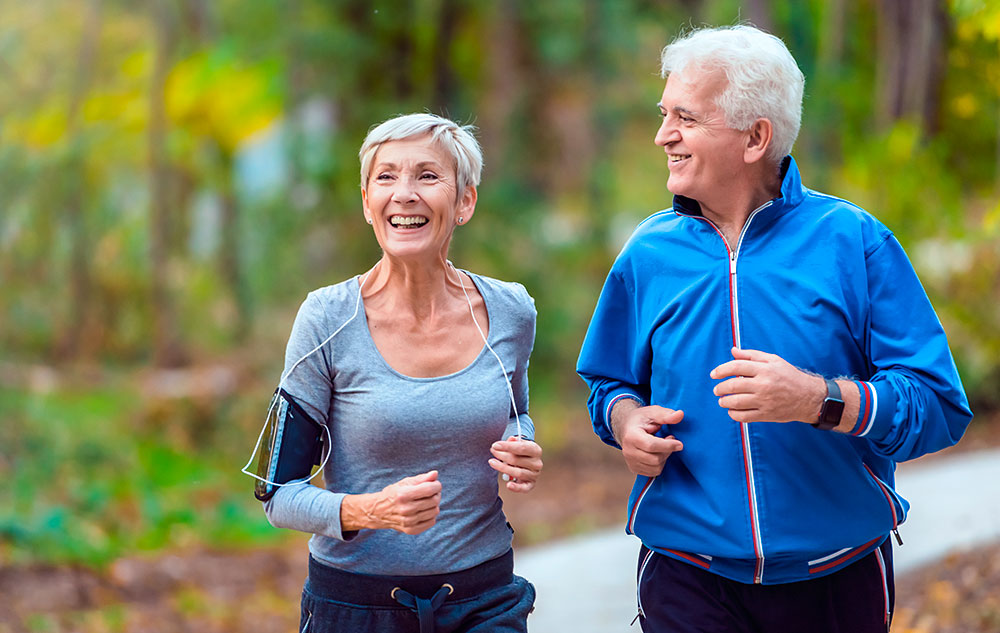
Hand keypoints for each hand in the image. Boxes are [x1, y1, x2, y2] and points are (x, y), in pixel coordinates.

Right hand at [342, 470, 441, 534]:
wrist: (378, 512)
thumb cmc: (394, 494)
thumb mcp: (404, 483)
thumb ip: (421, 478)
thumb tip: (435, 474)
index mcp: (403, 495)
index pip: (430, 489)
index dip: (437, 485)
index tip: (435, 484)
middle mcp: (405, 509)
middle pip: (434, 500)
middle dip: (436, 494)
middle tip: (431, 492)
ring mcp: (408, 522)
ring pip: (435, 511)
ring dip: (434, 505)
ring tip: (427, 501)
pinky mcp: (411, 530)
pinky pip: (431, 522)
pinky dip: (431, 515)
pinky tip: (424, 510)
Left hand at [490, 437, 542, 492]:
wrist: (526, 462)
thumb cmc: (520, 452)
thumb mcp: (518, 444)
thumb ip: (513, 442)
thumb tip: (511, 439)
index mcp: (536, 450)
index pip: (522, 448)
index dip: (507, 446)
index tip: (495, 445)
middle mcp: (537, 463)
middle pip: (517, 460)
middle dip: (502, 455)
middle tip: (492, 451)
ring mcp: (534, 475)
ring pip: (517, 472)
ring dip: (503, 467)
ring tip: (492, 462)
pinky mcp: (530, 484)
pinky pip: (524, 488)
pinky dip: (516, 487)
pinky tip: (508, 485)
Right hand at [612, 401, 683, 476]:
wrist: (626, 427)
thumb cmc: (641, 419)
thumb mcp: (652, 412)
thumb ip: (666, 415)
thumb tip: (680, 414)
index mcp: (631, 436)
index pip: (651, 446)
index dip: (668, 446)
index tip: (680, 444)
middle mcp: (628, 451)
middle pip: (655, 459)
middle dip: (667, 451)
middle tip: (670, 439)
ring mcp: (630, 461)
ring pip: (656, 468)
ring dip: (664, 458)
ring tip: (663, 446)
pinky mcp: (634, 468)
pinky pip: (653, 472)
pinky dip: (660, 464)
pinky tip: (658, 453)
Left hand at [710, 347, 824, 422]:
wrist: (808, 397)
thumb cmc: (789, 376)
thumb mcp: (773, 360)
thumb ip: (751, 355)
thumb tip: (732, 351)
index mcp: (764, 369)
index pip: (735, 367)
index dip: (721, 370)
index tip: (713, 375)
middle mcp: (764, 385)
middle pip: (732, 386)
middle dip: (720, 388)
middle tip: (717, 390)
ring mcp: (765, 401)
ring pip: (736, 402)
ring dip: (724, 402)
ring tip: (723, 400)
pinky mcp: (766, 414)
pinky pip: (743, 417)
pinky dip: (733, 414)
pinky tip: (732, 410)